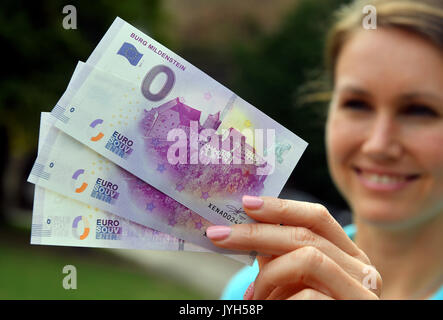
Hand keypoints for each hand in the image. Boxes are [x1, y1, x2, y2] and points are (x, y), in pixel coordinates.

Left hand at [206, 196, 381, 299]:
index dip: (281, 207)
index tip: (247, 204)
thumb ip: (282, 257)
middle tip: (219, 235)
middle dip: (256, 233)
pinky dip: (281, 300)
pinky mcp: (354, 311)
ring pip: (308, 258)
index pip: (317, 217)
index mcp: (348, 255)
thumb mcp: (296, 281)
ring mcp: (360, 292)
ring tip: (255, 295)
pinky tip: (269, 308)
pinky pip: (308, 296)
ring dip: (270, 273)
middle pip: (305, 235)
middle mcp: (362, 269)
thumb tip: (243, 232)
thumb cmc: (308, 310)